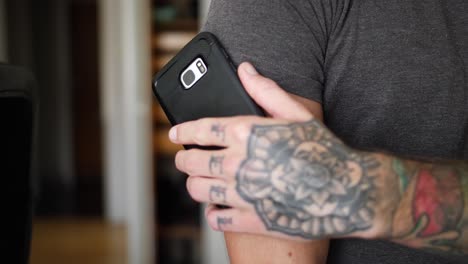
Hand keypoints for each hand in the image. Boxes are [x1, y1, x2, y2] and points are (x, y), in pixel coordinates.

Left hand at [169, 63, 382, 240]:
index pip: (201, 130)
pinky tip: (216, 208)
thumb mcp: (297, 113)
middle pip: (193, 162)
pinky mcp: (252, 220)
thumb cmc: (323, 151)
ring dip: (194, 184)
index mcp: (248, 134)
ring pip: (198, 190)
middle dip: (184, 160)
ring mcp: (244, 194)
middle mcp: (240, 164)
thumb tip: (245, 70)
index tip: (174, 133)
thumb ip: (266, 91)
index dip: (182, 130)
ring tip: (197, 182)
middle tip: (185, 160)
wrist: (347, 191)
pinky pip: (217, 219)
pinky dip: (212, 213)